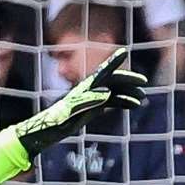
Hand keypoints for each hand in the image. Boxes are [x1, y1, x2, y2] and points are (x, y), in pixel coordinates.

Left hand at [14, 48, 146, 160]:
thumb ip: (88, 103)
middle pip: (111, 81)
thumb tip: (107, 95)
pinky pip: (110, 103)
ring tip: (141, 98)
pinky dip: (122, 103)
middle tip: (143, 82)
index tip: (124, 51)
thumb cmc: (52, 123)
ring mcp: (90, 100)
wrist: (41, 133)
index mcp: (83, 89)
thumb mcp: (69, 114)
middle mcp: (88, 91)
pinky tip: (132, 105)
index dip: (113, 62)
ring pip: (113, 92)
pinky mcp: (91, 109)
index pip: (101, 73)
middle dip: (127, 81)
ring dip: (127, 93)